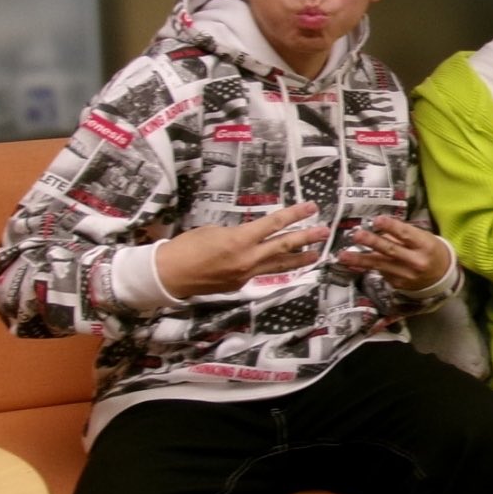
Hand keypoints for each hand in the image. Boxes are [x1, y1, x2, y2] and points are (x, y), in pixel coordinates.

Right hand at [155, 202, 327, 298]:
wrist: (168, 275)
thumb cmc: (185, 247)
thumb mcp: (214, 230)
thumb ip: (238, 233)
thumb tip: (251, 235)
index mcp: (240, 240)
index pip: (274, 225)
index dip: (294, 215)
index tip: (311, 208)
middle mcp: (247, 259)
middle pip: (283, 247)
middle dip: (306, 238)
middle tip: (324, 232)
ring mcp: (245, 274)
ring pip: (278, 265)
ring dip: (299, 259)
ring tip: (316, 254)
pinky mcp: (240, 285)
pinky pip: (262, 273)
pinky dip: (274, 267)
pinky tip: (283, 264)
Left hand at [338, 214, 452, 293]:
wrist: (441, 277)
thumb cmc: (429, 250)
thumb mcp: (423, 238)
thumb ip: (402, 234)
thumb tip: (377, 228)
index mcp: (425, 245)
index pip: (406, 234)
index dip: (391, 227)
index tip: (377, 220)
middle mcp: (416, 262)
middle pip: (391, 250)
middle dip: (372, 242)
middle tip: (357, 235)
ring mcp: (406, 275)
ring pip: (380, 265)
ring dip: (360, 260)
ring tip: (343, 256)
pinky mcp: (397, 284)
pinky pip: (380, 272)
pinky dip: (367, 266)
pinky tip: (353, 262)